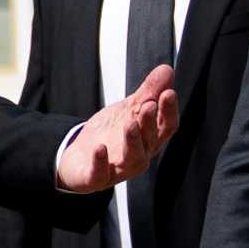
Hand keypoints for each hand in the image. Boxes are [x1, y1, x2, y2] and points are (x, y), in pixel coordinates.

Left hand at [56, 64, 178, 192]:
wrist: (79, 156)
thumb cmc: (111, 133)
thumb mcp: (128, 110)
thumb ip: (148, 92)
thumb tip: (167, 70)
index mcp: (149, 139)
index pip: (165, 126)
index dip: (168, 111)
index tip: (169, 92)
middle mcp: (139, 155)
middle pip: (150, 140)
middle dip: (149, 122)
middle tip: (148, 104)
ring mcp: (119, 168)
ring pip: (133, 159)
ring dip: (132, 141)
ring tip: (130, 123)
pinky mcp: (97, 177)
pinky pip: (100, 173)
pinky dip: (101, 162)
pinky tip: (99, 148)